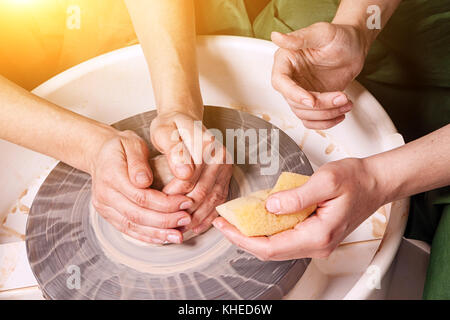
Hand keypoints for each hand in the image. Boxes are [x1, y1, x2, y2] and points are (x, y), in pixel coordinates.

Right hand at [90, 129, 193, 243]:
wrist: (101, 153)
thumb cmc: (122, 147)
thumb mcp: (131, 144)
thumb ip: (138, 162)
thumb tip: (144, 181)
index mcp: (110, 175)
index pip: (141, 196)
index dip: (165, 202)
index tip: (186, 202)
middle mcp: (104, 194)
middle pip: (137, 214)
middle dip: (165, 220)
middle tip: (187, 220)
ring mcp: (104, 207)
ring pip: (132, 226)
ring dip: (157, 234)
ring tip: (178, 236)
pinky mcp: (108, 215)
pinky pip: (128, 230)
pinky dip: (146, 236)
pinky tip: (163, 238)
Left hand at [150, 111, 232, 233]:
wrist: (184, 119)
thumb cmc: (171, 127)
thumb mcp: (165, 132)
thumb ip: (173, 151)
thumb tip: (184, 173)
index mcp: (206, 144)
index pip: (189, 178)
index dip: (172, 194)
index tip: (157, 204)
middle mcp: (220, 156)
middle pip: (202, 191)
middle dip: (183, 211)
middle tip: (166, 224)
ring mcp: (225, 167)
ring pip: (212, 200)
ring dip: (196, 219)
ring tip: (179, 231)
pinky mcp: (226, 177)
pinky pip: (219, 201)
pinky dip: (207, 217)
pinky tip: (194, 227)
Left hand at [213, 158, 384, 259]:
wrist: (375, 182)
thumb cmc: (357, 180)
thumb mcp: (326, 181)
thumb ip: (296, 197)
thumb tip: (269, 207)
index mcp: (318, 235)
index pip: (271, 247)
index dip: (243, 239)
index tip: (225, 227)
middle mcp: (317, 245)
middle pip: (270, 251)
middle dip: (243, 238)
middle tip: (224, 223)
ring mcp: (316, 242)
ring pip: (277, 246)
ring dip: (254, 235)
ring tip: (235, 220)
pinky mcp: (315, 234)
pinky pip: (285, 237)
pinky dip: (267, 229)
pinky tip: (257, 216)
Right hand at [271, 22, 368, 128]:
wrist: (354, 48)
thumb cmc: (339, 37)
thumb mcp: (321, 33)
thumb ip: (298, 38)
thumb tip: (276, 37)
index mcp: (286, 61)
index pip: (280, 82)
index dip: (294, 94)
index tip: (311, 100)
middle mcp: (290, 79)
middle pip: (295, 102)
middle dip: (320, 105)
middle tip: (342, 97)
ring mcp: (301, 92)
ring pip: (304, 114)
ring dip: (326, 114)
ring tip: (346, 103)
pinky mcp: (312, 103)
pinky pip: (312, 121)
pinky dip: (326, 122)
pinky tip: (340, 113)